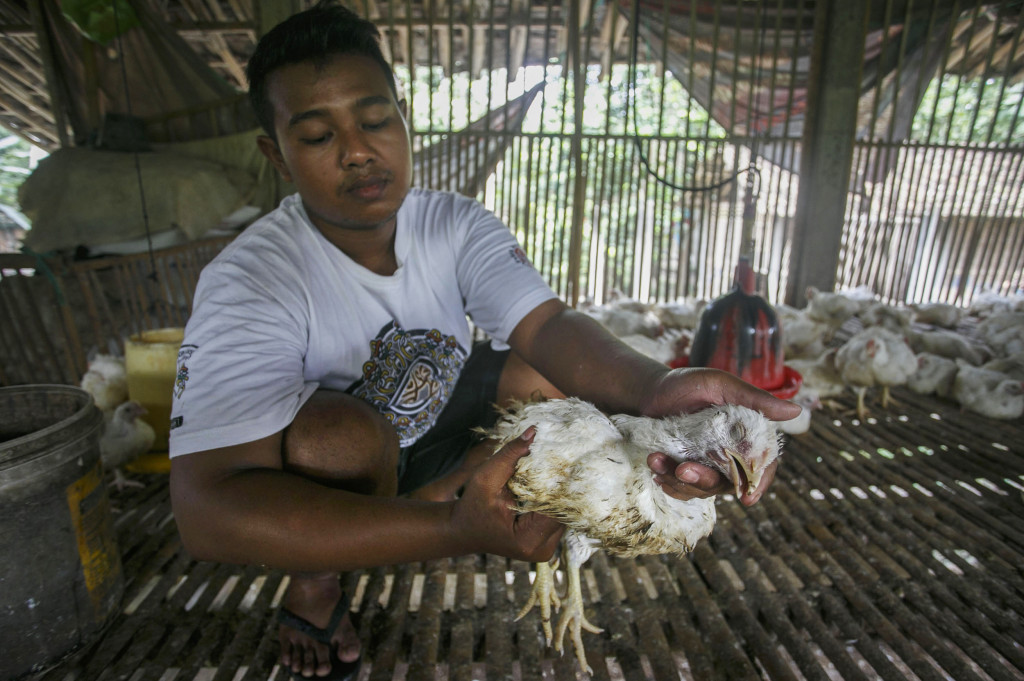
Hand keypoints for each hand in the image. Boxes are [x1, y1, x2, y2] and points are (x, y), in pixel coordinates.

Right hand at [450, 427, 563, 560]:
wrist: (463, 531)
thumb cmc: (471, 506)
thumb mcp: (485, 478)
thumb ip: (509, 455)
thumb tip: (533, 431)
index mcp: (529, 539)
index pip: (558, 506)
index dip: (562, 481)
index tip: (564, 456)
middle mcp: (543, 549)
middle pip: (565, 510)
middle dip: (561, 484)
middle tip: (563, 457)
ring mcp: (547, 548)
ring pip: (564, 512)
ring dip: (558, 491)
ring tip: (557, 468)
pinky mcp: (547, 542)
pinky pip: (558, 516)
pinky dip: (553, 499)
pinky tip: (550, 482)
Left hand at [641, 367, 794, 504]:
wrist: (650, 391)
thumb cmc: (687, 384)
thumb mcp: (720, 384)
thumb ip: (754, 399)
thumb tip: (796, 411)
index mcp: (746, 436)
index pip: (763, 465)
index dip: (759, 483)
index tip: (748, 498)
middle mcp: (729, 455)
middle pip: (727, 483)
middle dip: (703, 481)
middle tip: (682, 469)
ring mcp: (706, 466)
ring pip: (701, 489)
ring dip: (679, 481)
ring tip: (656, 460)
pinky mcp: (684, 470)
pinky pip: (681, 488)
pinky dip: (667, 482)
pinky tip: (655, 468)